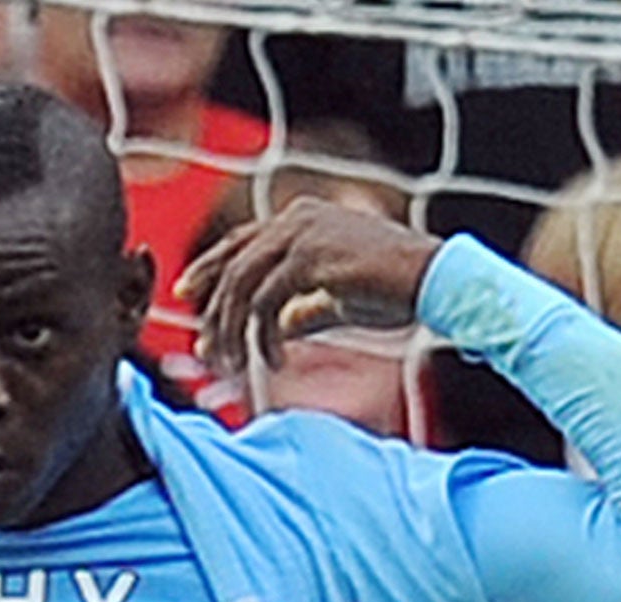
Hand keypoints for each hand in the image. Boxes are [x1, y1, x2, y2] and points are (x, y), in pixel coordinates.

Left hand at [178, 198, 442, 373]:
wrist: (435, 282)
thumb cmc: (394, 290)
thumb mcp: (336, 300)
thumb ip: (301, 310)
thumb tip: (274, 332)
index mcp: (301, 219)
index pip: (240, 242)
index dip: (208, 267)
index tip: (185, 293)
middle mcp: (296, 218)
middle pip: (233, 265)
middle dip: (213, 311)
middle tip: (205, 349)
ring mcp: (302, 235)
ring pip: (242, 286)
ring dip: (233, 331)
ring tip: (235, 365)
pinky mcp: (310, 259)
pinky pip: (267, 303)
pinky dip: (263, 337)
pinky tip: (273, 361)